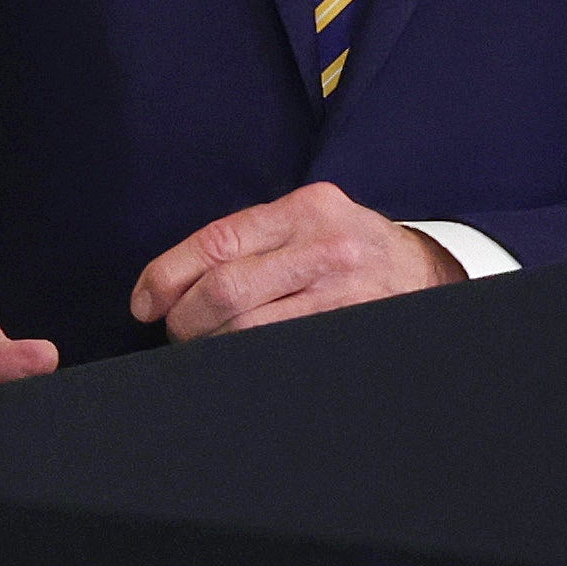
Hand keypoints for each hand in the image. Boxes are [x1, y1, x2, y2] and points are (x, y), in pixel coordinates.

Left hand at [130, 185, 453, 341]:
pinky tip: (233, 353)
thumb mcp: (305, 220)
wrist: (422, 271)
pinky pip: (274, 348)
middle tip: (175, 329)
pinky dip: (241, 355)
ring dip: (209, 343)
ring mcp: (340, 292)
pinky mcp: (346, 327)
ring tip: (203, 343)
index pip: (215, 244)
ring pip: (246, 329)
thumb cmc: (345, 245)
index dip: (167, 277)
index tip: (144, 302)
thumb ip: (248, 239)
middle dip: (184, 318)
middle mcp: (324, 247)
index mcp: (303, 209)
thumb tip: (167, 281)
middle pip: (225, 290)